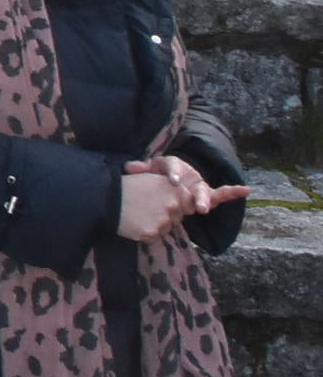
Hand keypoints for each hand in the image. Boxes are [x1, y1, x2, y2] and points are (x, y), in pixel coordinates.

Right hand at [117, 171, 186, 241]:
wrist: (104, 199)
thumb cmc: (125, 186)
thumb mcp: (148, 178)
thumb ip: (168, 186)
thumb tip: (182, 198)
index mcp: (172, 188)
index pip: (189, 201)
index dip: (179, 203)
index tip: (168, 204)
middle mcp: (172, 204)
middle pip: (178, 216)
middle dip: (167, 214)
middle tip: (147, 209)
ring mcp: (163, 220)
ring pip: (166, 227)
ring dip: (157, 224)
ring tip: (139, 215)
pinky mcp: (153, 233)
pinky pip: (155, 236)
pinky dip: (147, 232)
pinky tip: (134, 223)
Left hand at [129, 155, 249, 225]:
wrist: (167, 177)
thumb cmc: (156, 174)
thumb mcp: (147, 170)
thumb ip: (140, 168)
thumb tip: (129, 168)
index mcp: (172, 166)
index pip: (172, 166)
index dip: (174, 173)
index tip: (173, 181)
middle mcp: (189, 175)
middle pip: (195, 184)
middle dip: (197, 195)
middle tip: (198, 207)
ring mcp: (199, 186)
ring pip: (206, 194)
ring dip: (207, 201)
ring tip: (205, 210)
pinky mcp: (206, 196)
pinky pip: (221, 194)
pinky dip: (233, 192)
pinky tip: (247, 190)